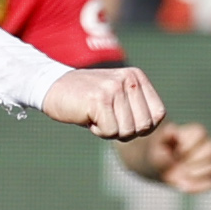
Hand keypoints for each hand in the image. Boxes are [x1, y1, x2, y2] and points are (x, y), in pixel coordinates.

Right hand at [42, 63, 164, 139]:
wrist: (52, 87)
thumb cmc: (87, 99)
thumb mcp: (118, 98)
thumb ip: (138, 108)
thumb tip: (156, 128)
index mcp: (136, 77)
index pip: (158, 115)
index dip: (141, 127)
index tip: (122, 119)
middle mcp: (129, 79)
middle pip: (144, 126)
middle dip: (125, 131)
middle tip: (106, 118)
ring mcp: (114, 88)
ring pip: (127, 131)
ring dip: (109, 130)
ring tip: (96, 114)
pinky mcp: (100, 99)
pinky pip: (110, 132)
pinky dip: (98, 131)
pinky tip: (88, 116)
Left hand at [125, 118, 210, 191]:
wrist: (153, 168)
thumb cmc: (153, 153)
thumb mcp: (152, 146)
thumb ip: (161, 139)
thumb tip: (172, 130)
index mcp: (190, 134)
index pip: (200, 132)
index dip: (189, 142)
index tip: (176, 150)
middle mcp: (203, 146)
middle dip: (194, 159)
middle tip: (178, 165)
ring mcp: (207, 162)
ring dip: (195, 174)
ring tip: (178, 178)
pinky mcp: (207, 178)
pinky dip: (198, 186)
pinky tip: (183, 186)